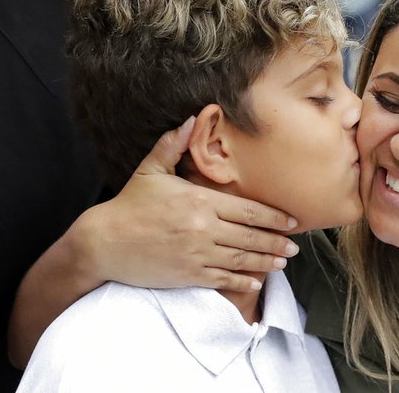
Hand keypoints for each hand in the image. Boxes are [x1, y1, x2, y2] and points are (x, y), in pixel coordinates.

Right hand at [73, 117, 298, 292]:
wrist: (103, 241)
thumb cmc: (129, 204)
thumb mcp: (150, 169)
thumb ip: (173, 145)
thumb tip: (192, 118)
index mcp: (200, 201)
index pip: (248, 210)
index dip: (273, 217)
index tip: (291, 221)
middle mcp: (204, 228)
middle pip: (251, 236)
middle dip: (276, 242)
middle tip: (294, 246)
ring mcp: (197, 253)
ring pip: (241, 259)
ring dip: (266, 261)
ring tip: (282, 261)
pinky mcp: (188, 274)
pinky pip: (223, 279)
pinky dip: (242, 280)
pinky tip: (256, 281)